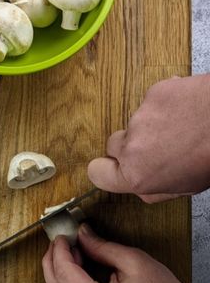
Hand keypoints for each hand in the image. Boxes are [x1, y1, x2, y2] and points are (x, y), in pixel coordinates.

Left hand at [42, 224, 192, 282]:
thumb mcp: (133, 261)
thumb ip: (101, 247)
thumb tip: (80, 234)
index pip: (66, 276)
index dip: (60, 253)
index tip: (62, 237)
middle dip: (53, 262)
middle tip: (59, 243)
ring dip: (55, 276)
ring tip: (66, 256)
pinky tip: (70, 274)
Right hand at [88, 75, 209, 202]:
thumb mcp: (184, 188)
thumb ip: (153, 189)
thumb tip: (140, 185)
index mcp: (137, 176)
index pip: (96, 173)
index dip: (103, 170)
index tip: (111, 167)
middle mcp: (132, 147)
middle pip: (113, 145)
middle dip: (129, 146)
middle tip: (155, 147)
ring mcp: (141, 117)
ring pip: (136, 123)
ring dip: (152, 126)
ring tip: (182, 128)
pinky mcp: (154, 94)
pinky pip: (152, 102)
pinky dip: (165, 106)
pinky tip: (186, 112)